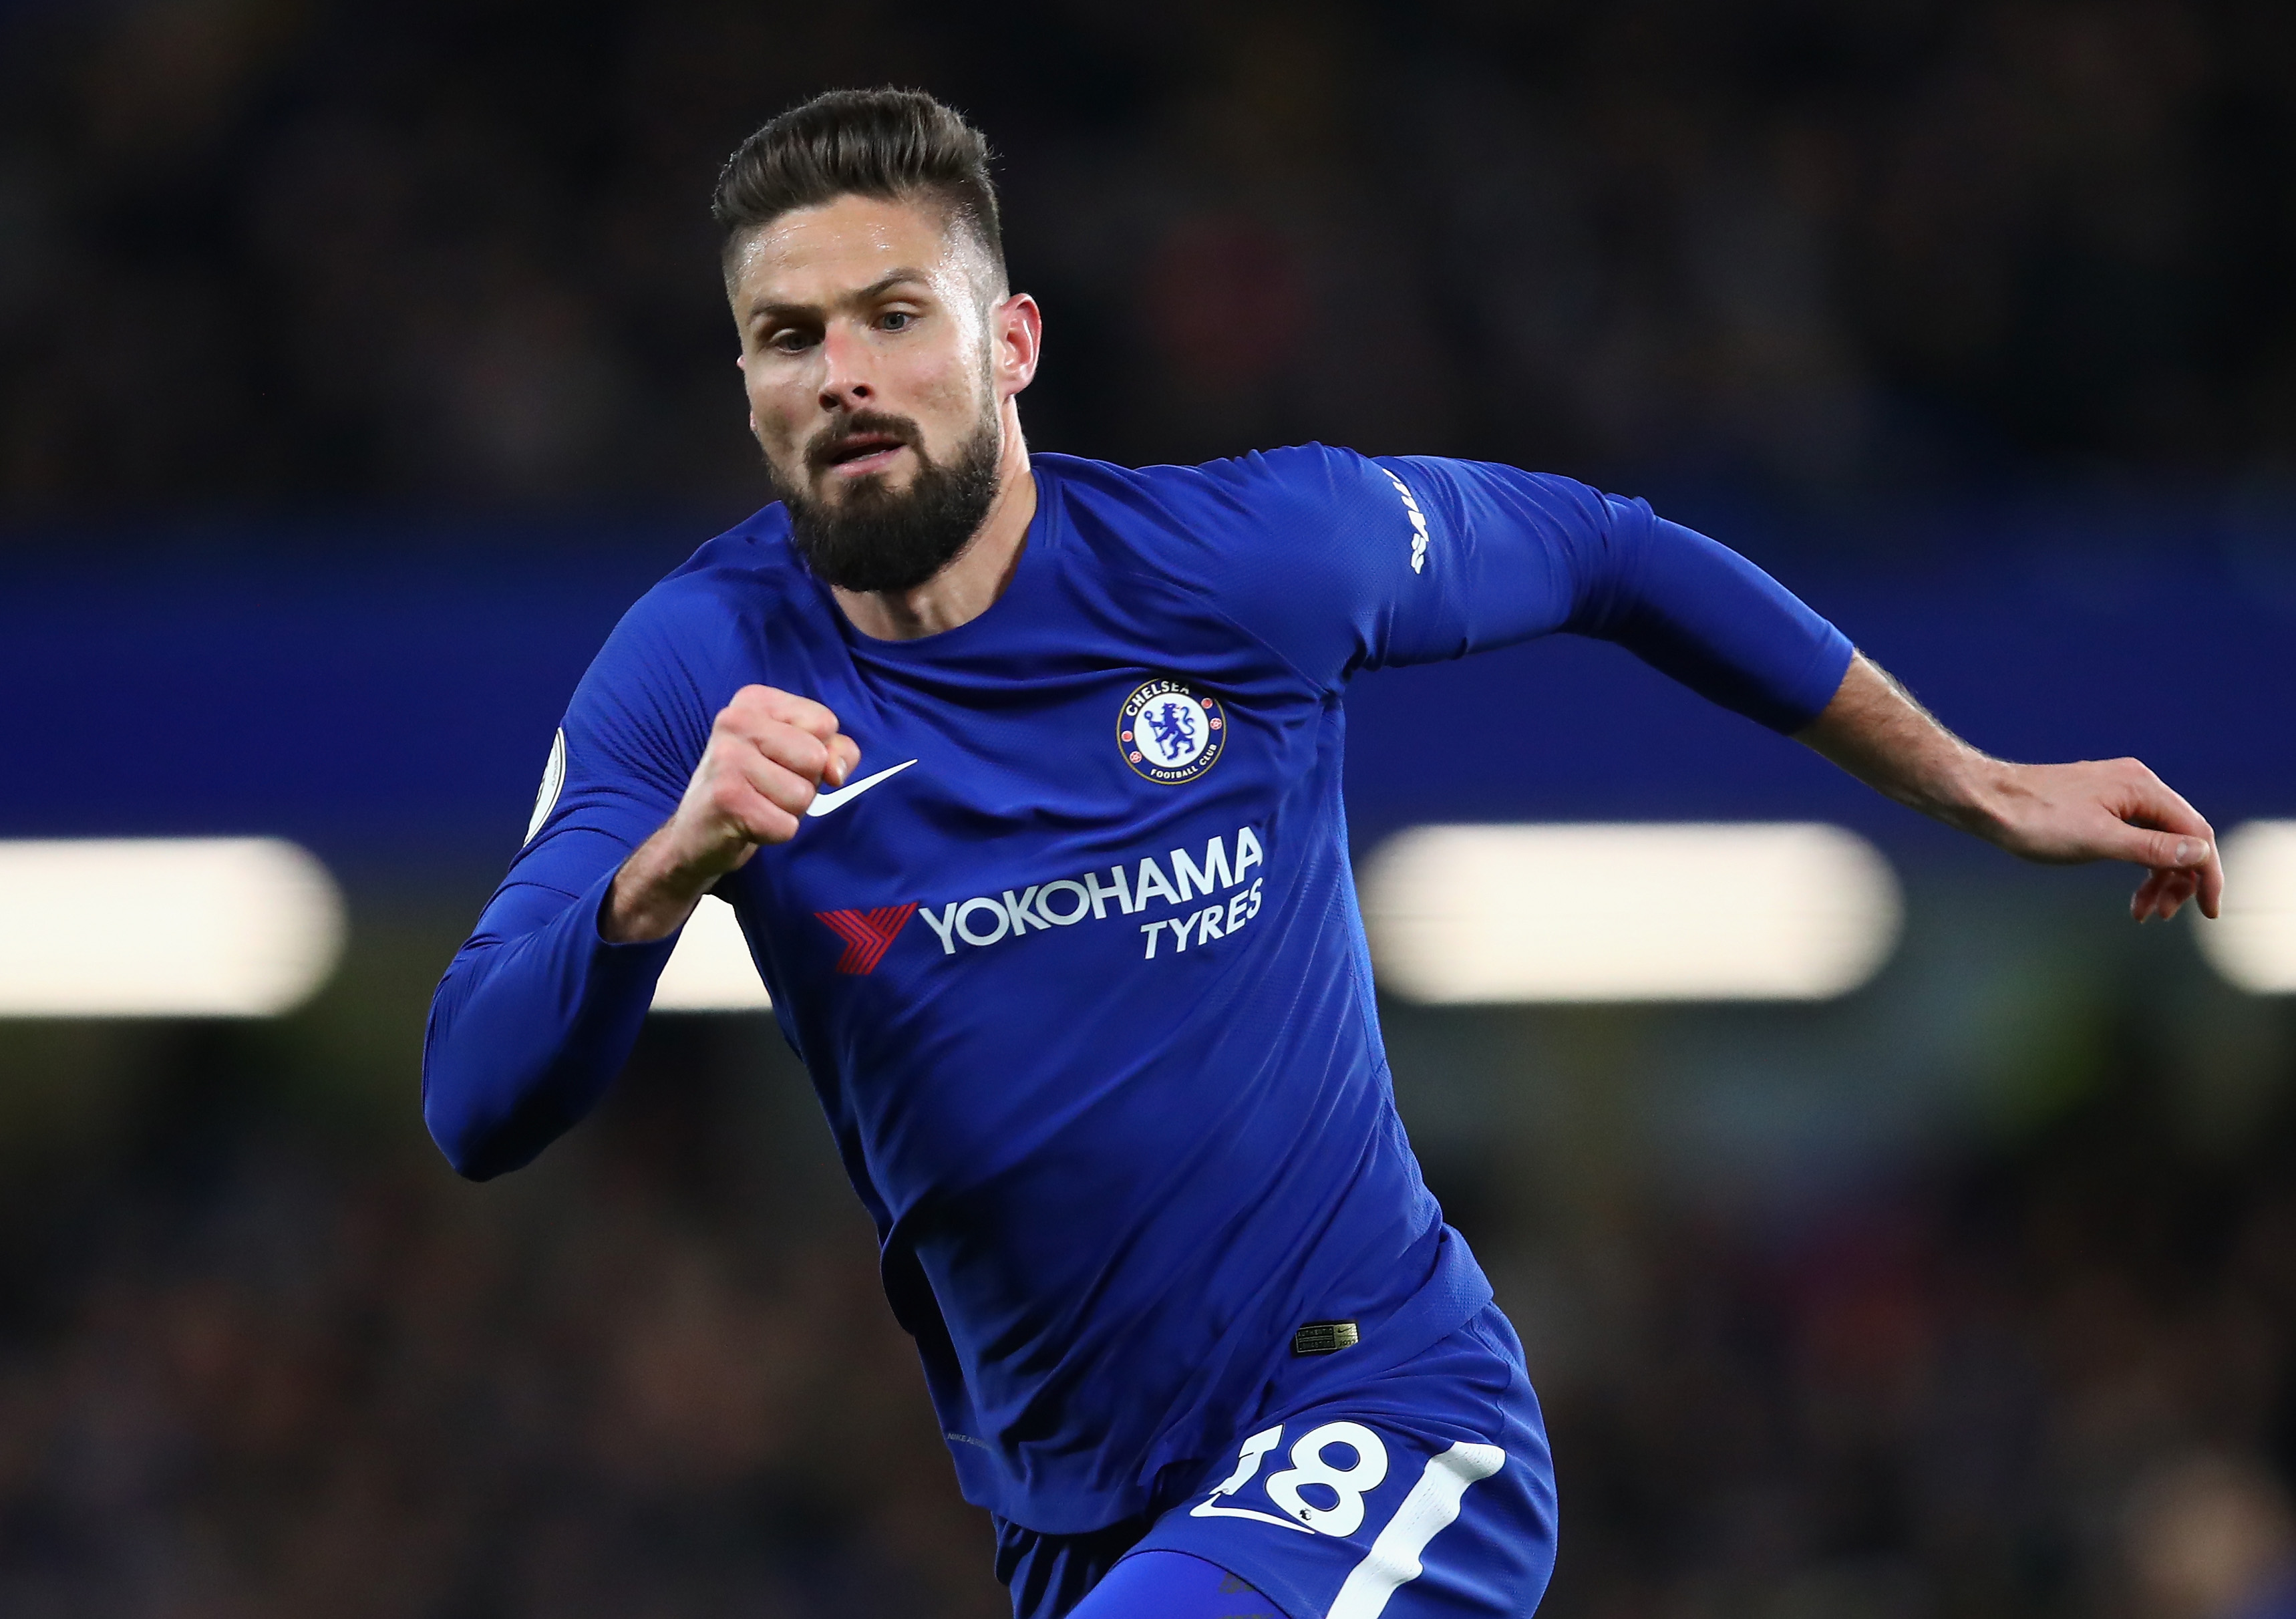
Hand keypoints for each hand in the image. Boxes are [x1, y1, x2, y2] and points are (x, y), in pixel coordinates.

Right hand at [605, 685, 860, 941]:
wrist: (697, 833)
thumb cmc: (756, 787)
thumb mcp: (799, 756)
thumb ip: (835, 750)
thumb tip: (836, 771)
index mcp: (754, 700)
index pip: (825, 722)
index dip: (819, 752)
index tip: (784, 761)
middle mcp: (734, 720)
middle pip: (816, 759)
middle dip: (804, 784)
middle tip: (768, 787)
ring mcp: (726, 758)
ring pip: (803, 795)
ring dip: (788, 811)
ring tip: (758, 803)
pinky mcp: (726, 799)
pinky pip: (786, 825)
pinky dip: (774, 833)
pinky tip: (748, 823)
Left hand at [1974, 757, 2221, 921]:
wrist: (1985, 801)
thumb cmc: (2034, 820)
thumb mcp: (2097, 840)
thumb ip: (2151, 848)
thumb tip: (2199, 853)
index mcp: (2141, 787)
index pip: (2196, 832)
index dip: (2207, 874)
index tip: (2208, 911)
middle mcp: (2136, 784)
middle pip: (2180, 837)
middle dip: (2178, 880)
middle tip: (2162, 915)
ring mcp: (2117, 794)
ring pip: (2157, 840)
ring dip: (2157, 878)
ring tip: (2143, 912)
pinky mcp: (2099, 805)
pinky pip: (2134, 837)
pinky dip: (2136, 865)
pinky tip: (2131, 893)